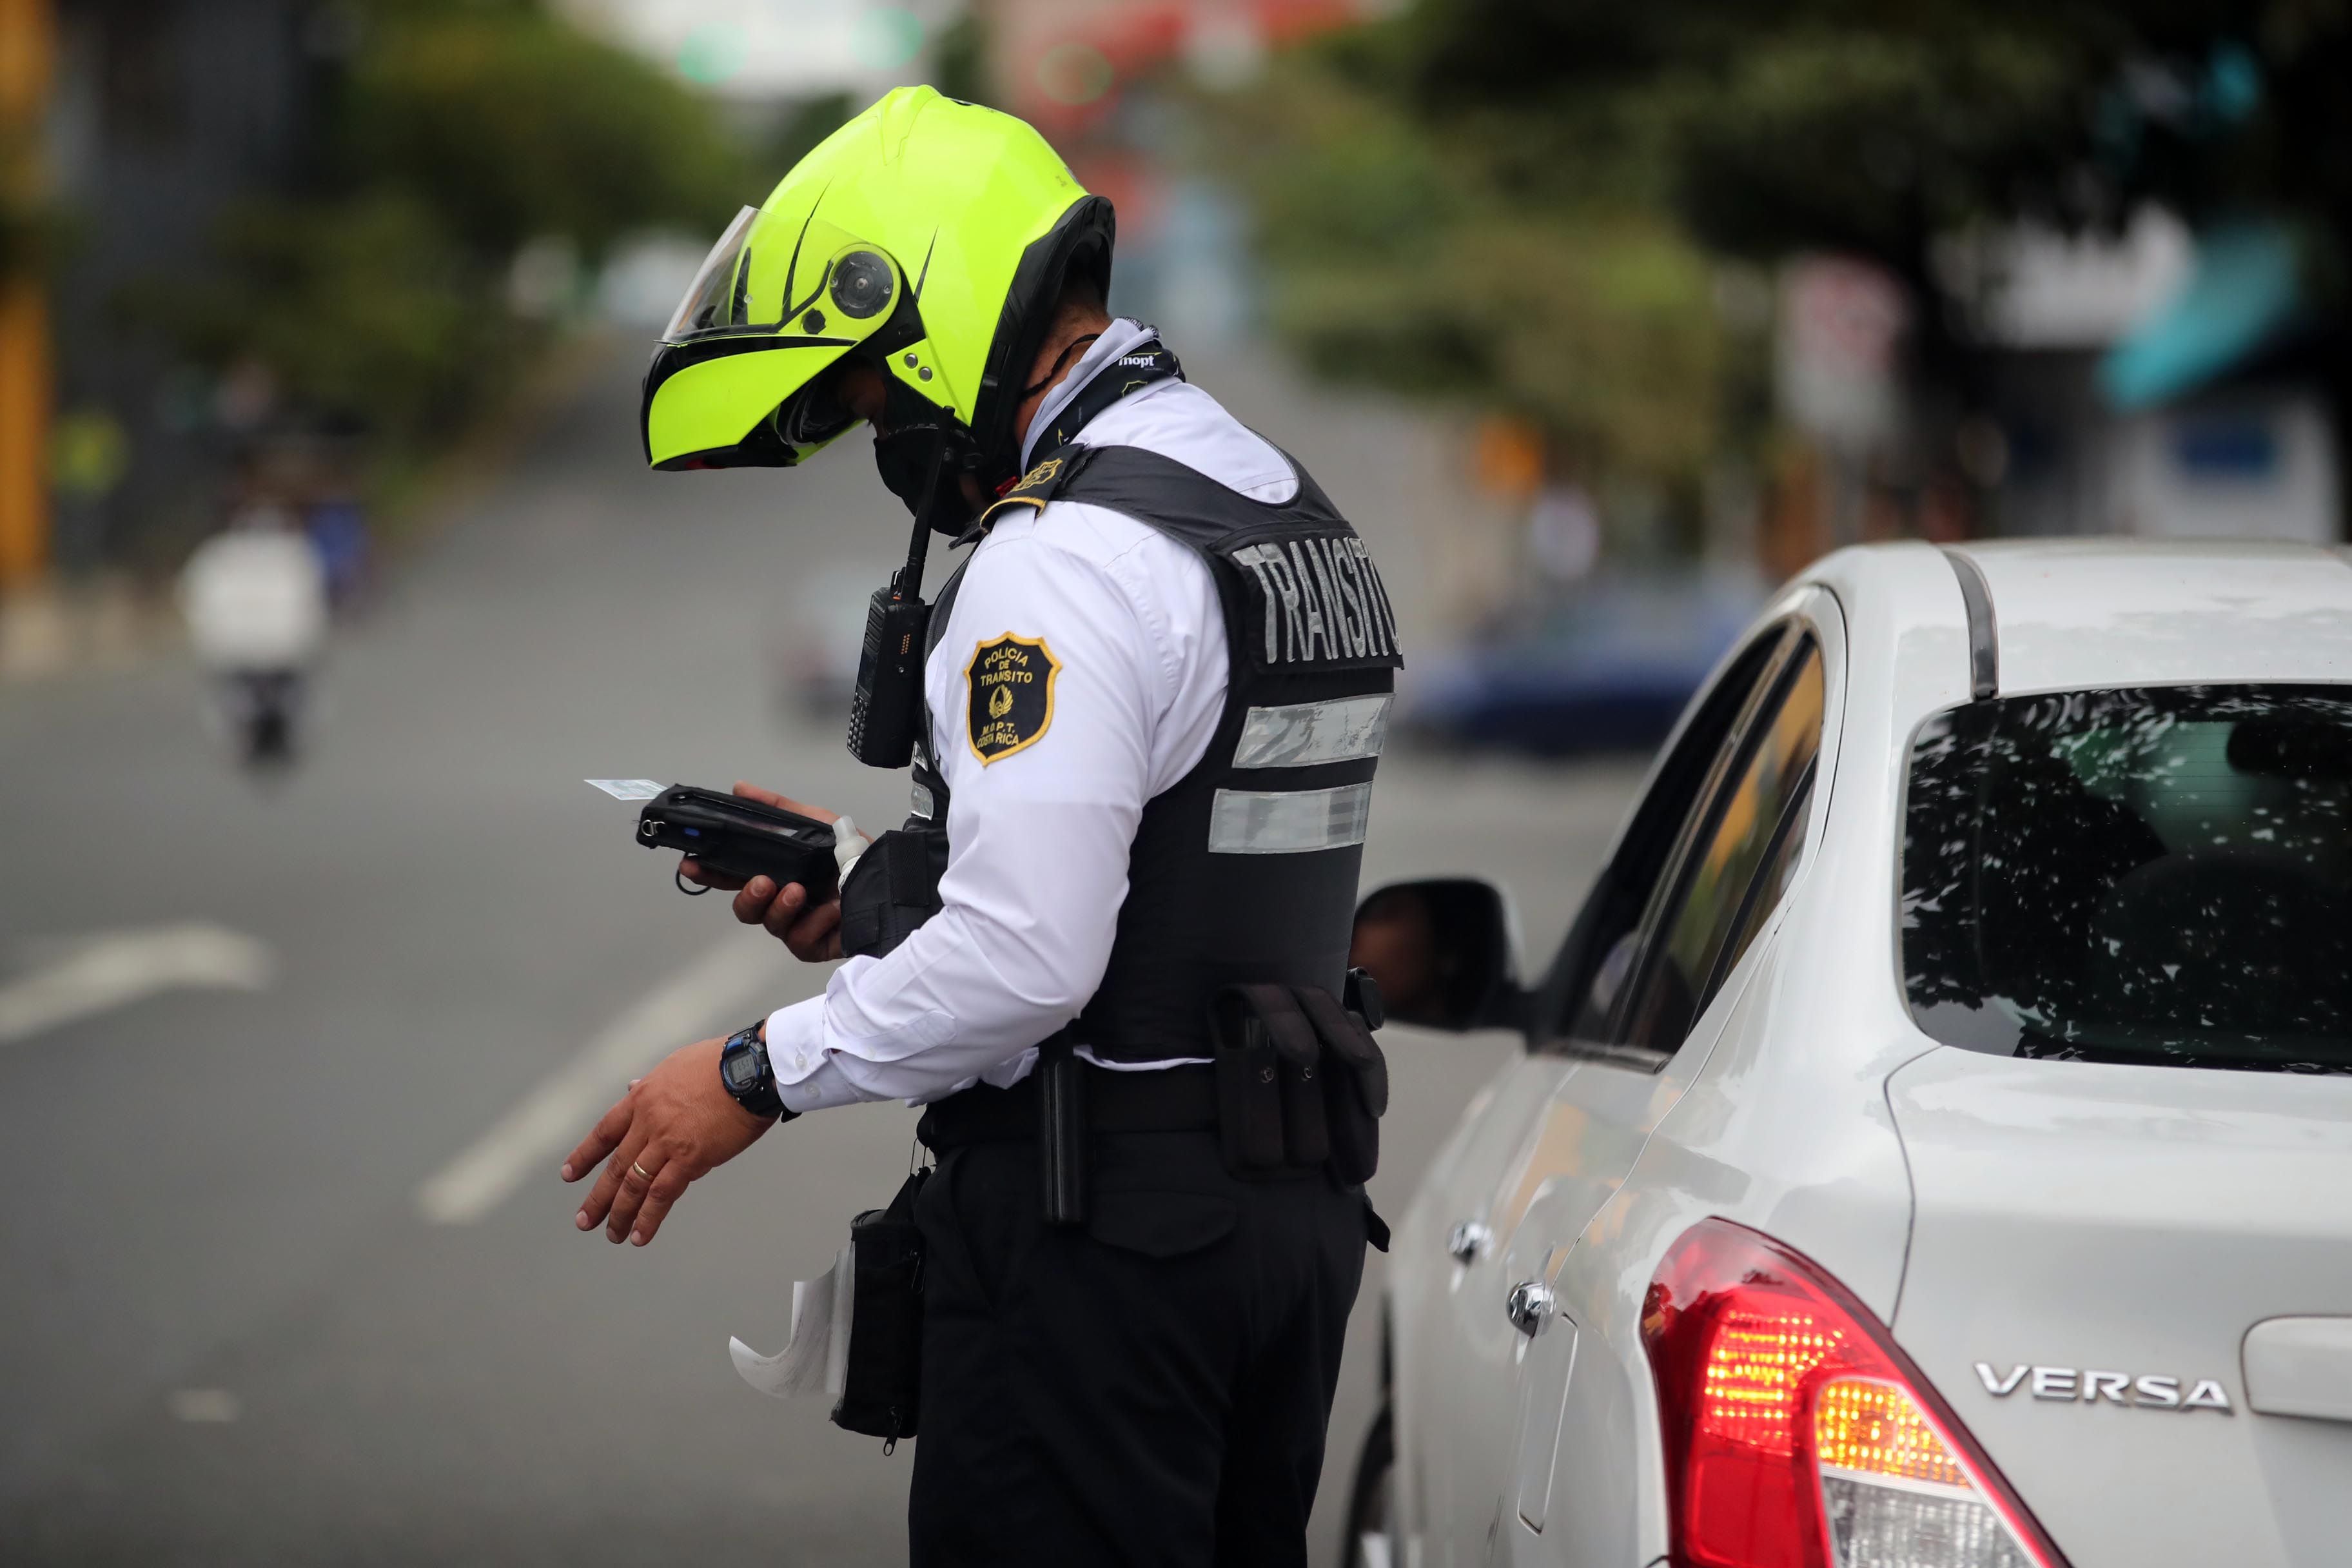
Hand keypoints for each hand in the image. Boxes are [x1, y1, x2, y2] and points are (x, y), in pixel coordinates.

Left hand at [559, 1035, 773, 1245]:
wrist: (749, 1068)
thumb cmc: (721, 1062)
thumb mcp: (675, 1065)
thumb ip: (651, 1084)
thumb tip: (631, 1087)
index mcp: (642, 1098)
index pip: (604, 1133)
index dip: (585, 1156)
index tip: (569, 1175)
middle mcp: (648, 1122)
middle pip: (616, 1166)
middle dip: (598, 1197)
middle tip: (585, 1221)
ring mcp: (666, 1142)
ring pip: (634, 1185)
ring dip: (620, 1214)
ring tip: (613, 1235)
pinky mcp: (690, 1158)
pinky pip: (662, 1194)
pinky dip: (649, 1217)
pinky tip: (640, 1236)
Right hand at [679, 781, 845, 961]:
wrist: (894, 882)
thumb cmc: (857, 854)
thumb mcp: (819, 823)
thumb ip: (778, 809)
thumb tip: (741, 788)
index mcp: (779, 872)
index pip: (735, 875)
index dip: (711, 872)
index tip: (692, 864)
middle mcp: (784, 900)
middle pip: (745, 908)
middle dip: (747, 896)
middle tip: (762, 882)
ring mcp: (799, 925)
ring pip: (770, 924)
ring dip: (781, 907)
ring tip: (799, 892)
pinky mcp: (816, 945)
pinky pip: (800, 941)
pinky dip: (814, 923)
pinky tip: (831, 910)